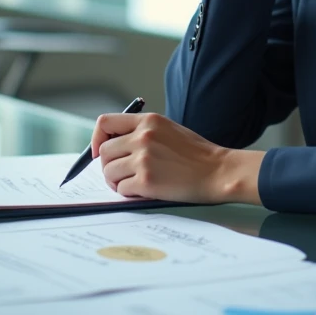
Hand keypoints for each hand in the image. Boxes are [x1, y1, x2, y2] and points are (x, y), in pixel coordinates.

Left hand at [91, 112, 263, 204]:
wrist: (218, 171)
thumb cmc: (197, 154)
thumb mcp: (168, 129)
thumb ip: (142, 132)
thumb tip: (112, 146)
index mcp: (149, 121)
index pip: (105, 122)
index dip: (97, 139)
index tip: (99, 152)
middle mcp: (143, 137)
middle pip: (104, 152)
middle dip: (108, 166)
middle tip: (122, 174)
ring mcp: (143, 159)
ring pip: (109, 173)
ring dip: (117, 182)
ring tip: (134, 184)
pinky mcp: (146, 181)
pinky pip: (121, 190)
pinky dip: (128, 194)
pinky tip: (144, 191)